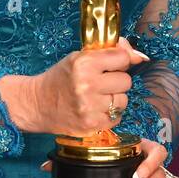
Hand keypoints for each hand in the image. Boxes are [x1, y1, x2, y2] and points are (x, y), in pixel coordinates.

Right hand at [17, 37, 147, 135]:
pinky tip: (95, 109)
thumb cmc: (61, 78)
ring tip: (97, 97)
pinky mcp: (92, 125)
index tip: (110, 65)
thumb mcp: (80, 57)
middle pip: (126, 81)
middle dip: (116, 81)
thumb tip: (140, 57)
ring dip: (114, 98)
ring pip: (123, 100)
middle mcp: (87, 85)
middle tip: (101, 82)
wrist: (38, 104)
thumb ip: (109, 52)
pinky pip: (118, 117)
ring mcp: (90, 107)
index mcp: (83, 64)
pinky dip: (110, 114)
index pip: (122, 58)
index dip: (119, 61)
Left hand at [40, 137, 178, 177]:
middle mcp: (153, 164)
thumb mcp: (94, 153)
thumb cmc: (106, 154)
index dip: (150, 163)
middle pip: (160, 174)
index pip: (157, 151)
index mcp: (142, 148)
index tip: (135, 176)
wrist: (116, 156)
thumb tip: (46, 165)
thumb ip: (73, 158)